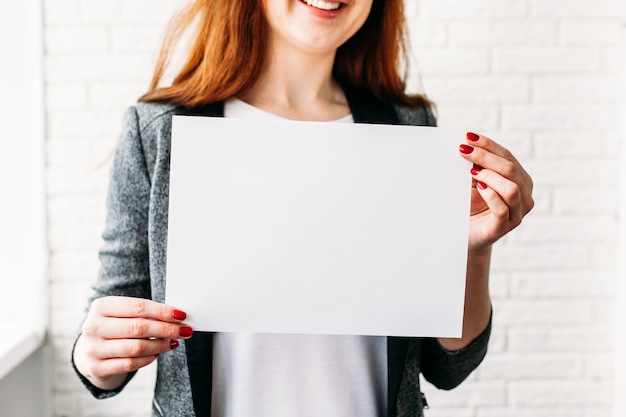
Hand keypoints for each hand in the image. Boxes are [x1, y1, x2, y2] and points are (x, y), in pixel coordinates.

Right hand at [73, 296, 191, 389]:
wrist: (88, 350)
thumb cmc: (114, 327)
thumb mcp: (122, 313)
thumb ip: (145, 312)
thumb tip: (176, 316)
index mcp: (101, 306)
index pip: (139, 307)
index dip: (163, 311)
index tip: (181, 314)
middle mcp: (93, 326)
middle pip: (139, 327)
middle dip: (166, 329)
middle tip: (184, 330)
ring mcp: (93, 348)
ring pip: (136, 347)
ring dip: (160, 345)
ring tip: (173, 342)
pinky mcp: (97, 367)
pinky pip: (130, 364)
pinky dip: (148, 359)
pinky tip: (157, 354)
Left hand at [459, 132, 533, 252]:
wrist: (466, 234)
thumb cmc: (471, 206)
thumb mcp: (475, 182)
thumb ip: (477, 165)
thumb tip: (467, 144)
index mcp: (521, 180)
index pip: (507, 156)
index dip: (488, 145)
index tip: (468, 137)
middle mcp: (524, 196)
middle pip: (510, 169)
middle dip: (485, 156)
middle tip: (463, 151)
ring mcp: (517, 213)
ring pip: (511, 188)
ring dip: (490, 175)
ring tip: (472, 173)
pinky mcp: (504, 227)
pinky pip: (502, 208)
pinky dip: (490, 195)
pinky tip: (478, 187)